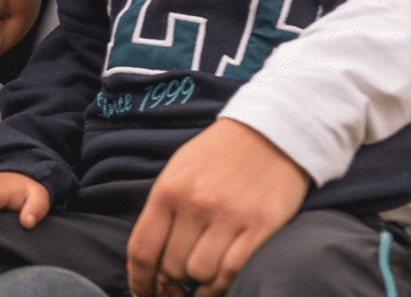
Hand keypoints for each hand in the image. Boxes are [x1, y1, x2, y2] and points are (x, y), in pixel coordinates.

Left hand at [125, 119, 309, 296]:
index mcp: (168, 191)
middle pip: (171, 267)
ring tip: (200, 283)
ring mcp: (228, 217)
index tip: (142, 292)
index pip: (142, 250)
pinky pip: (232, 271)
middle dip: (170, 283)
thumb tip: (144, 258)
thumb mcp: (179, 171)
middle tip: (176, 287)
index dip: (139, 280)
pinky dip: (222, 285)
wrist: (272, 131)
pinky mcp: (260, 227)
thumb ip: (162, 210)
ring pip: (200, 274)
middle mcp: (195, 206)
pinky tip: (219, 284)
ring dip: (198, 285)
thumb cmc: (219, 154)